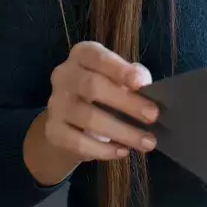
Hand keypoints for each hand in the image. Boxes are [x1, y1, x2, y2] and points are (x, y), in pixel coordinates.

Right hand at [24, 42, 159, 184]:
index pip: (98, 57)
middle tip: (153, 116)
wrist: (70, 122)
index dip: (119, 69)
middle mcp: (64, 75)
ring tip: (147, 142)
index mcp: (82, 55)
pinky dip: (103, 149)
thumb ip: (133, 76)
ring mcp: (56, 104)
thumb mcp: (119, 77)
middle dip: (126, 102)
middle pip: (92, 87)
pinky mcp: (53, 131)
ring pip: (87, 118)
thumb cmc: (103, 91)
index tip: (140, 83)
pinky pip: (78, 142)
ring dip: (122, 132)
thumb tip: (144, 84)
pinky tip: (123, 151)